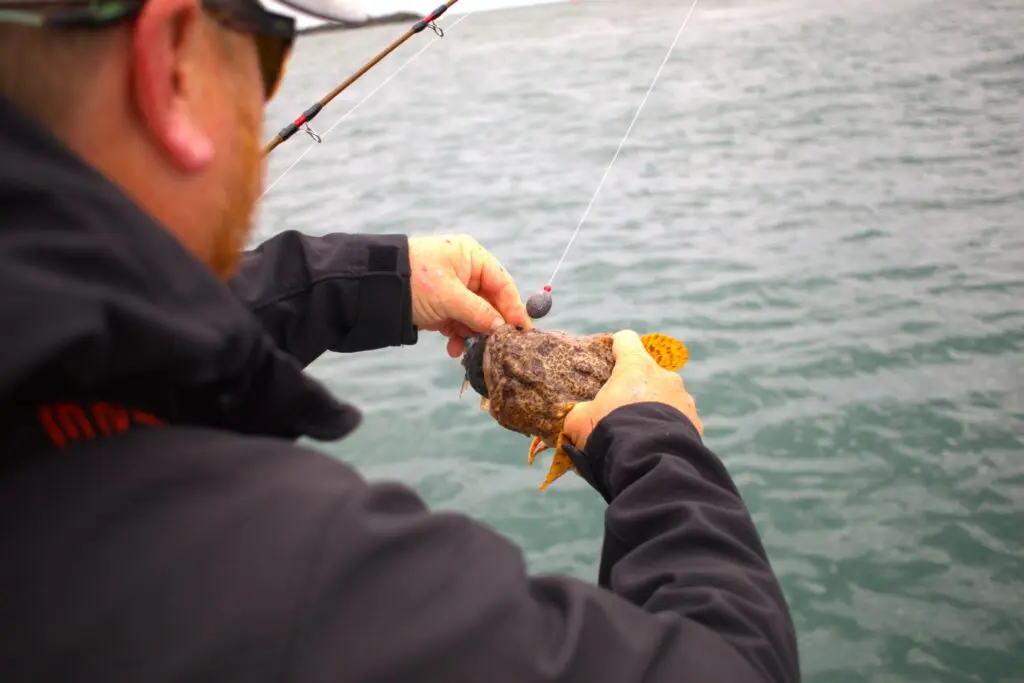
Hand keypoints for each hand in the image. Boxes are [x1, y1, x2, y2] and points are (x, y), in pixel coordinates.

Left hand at [408, 235, 531, 357]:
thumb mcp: (449, 297)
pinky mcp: (442, 306)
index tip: (523, 331)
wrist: (372, 289)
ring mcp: (453, 289)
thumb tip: (503, 329)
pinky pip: (458, 323)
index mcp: (471, 257)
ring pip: (475, 316)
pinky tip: (454, 349)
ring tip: (467, 349)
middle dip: (489, 326)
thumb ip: (479, 313)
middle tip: (497, 347)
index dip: (513, 308)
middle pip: (490, 302)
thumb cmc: (414, 280)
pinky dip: (458, 336)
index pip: (502, 283)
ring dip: (471, 334)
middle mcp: (466, 271)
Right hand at [564, 330, 702, 448]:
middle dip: (635, 388)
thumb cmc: (610, 432)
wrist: (649, 463)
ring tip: (640, 433)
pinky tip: (655, 446)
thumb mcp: (579, 421)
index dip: (615, 347)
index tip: (608, 358)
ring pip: (666, 397)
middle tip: (620, 409)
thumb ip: (579, 412)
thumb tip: (579, 415)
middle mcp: (665, 377)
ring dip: (654, 408)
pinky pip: (679, 421)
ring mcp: (684, 399)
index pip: (626, 339)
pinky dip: (667, 429)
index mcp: (637, 367)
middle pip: (648, 372)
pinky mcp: (696, 423)